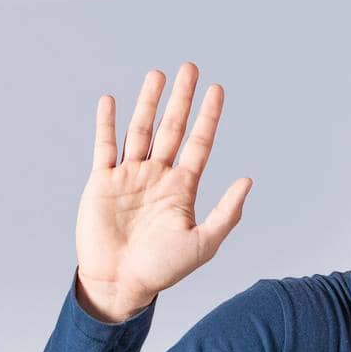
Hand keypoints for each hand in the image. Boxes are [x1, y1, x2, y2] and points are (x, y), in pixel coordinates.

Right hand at [74, 62, 252, 320]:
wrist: (121, 283)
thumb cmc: (163, 270)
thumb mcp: (203, 244)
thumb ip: (226, 213)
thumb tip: (248, 181)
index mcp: (182, 188)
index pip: (199, 144)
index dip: (209, 117)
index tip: (218, 89)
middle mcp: (157, 177)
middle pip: (172, 128)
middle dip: (181, 99)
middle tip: (190, 68)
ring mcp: (130, 177)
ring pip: (140, 130)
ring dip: (148, 102)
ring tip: (157, 74)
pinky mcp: (102, 182)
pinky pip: (105, 146)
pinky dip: (107, 123)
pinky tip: (111, 100)